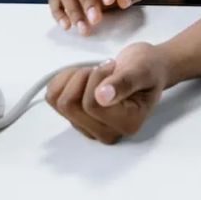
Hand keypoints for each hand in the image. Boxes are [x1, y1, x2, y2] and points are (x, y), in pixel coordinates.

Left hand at [45, 43, 169, 143]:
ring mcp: (89, 127)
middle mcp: (107, 132)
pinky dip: (64, 79)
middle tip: (106, 70)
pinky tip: (85, 75)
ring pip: (59, 102)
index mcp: (127, 125)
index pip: (92, 105)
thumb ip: (124, 83)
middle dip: (84, 77)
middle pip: (70, 105)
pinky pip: (52, 98)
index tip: (113, 67)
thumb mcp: (142, 70)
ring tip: (98, 73)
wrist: (146, 69)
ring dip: (75, 78)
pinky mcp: (76, 118)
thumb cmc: (148, 69)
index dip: (97, 78)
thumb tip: (103, 97)